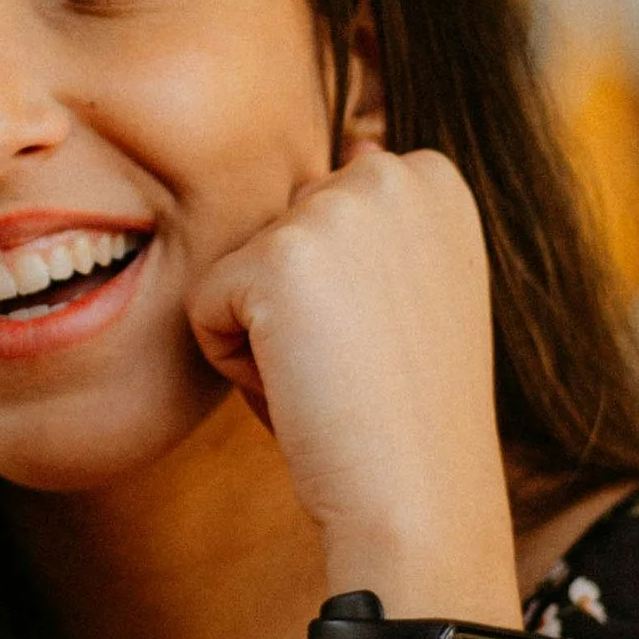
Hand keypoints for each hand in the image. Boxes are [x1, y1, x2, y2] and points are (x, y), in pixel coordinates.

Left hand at [186, 146, 516, 605]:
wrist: (419, 496)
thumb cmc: (410, 415)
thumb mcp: (412, 292)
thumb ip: (376, 221)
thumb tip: (354, 142)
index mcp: (434, 178)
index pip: (320, 210)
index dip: (340, 294)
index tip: (388, 342)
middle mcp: (394, 173)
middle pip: (275, 232)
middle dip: (295, 307)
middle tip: (355, 367)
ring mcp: (336, 209)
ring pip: (237, 269)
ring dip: (264, 334)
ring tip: (331, 378)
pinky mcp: (278, 258)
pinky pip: (204, 307)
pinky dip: (234, 364)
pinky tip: (301, 388)